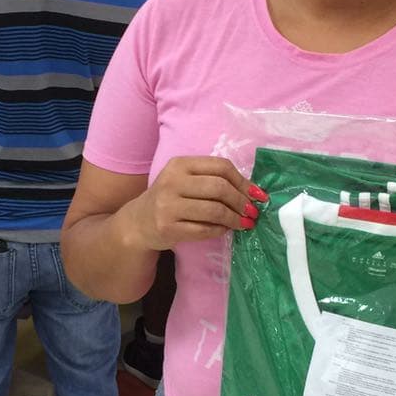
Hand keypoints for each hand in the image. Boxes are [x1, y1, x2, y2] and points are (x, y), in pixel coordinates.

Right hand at [124, 157, 262, 248]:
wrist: (138, 223)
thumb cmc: (169, 199)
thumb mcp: (184, 180)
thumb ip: (211, 180)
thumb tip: (252, 191)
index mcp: (180, 165)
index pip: (220, 167)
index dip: (243, 181)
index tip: (258, 195)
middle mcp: (172, 182)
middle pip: (219, 188)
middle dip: (242, 202)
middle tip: (253, 212)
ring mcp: (168, 206)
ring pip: (214, 211)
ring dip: (235, 219)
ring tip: (245, 223)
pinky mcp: (168, 227)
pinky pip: (204, 229)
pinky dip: (220, 230)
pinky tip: (225, 230)